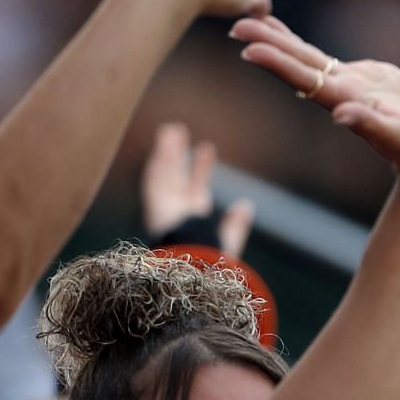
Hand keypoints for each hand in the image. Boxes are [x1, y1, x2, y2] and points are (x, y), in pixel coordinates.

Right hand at [142, 123, 255, 259]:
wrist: (191, 270)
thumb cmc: (210, 266)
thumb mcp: (226, 242)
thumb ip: (235, 225)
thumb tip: (247, 205)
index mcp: (193, 223)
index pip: (196, 188)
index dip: (201, 168)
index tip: (207, 148)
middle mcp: (175, 214)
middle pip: (175, 177)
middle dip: (177, 156)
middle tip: (177, 131)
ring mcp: (163, 209)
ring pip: (163, 174)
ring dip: (166, 152)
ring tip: (171, 129)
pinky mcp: (154, 207)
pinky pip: (153, 180)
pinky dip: (158, 161)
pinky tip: (162, 143)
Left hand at [232, 17, 399, 185]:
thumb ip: (371, 125)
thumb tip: (339, 116)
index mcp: (346, 102)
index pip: (304, 79)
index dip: (277, 63)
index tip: (249, 49)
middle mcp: (340, 93)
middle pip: (298, 64)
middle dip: (268, 44)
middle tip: (236, 25)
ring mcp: (348, 85)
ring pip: (307, 58)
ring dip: (278, 40)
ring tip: (250, 21)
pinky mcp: (362, 79)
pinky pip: (323, 58)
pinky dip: (300, 45)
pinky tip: (284, 35)